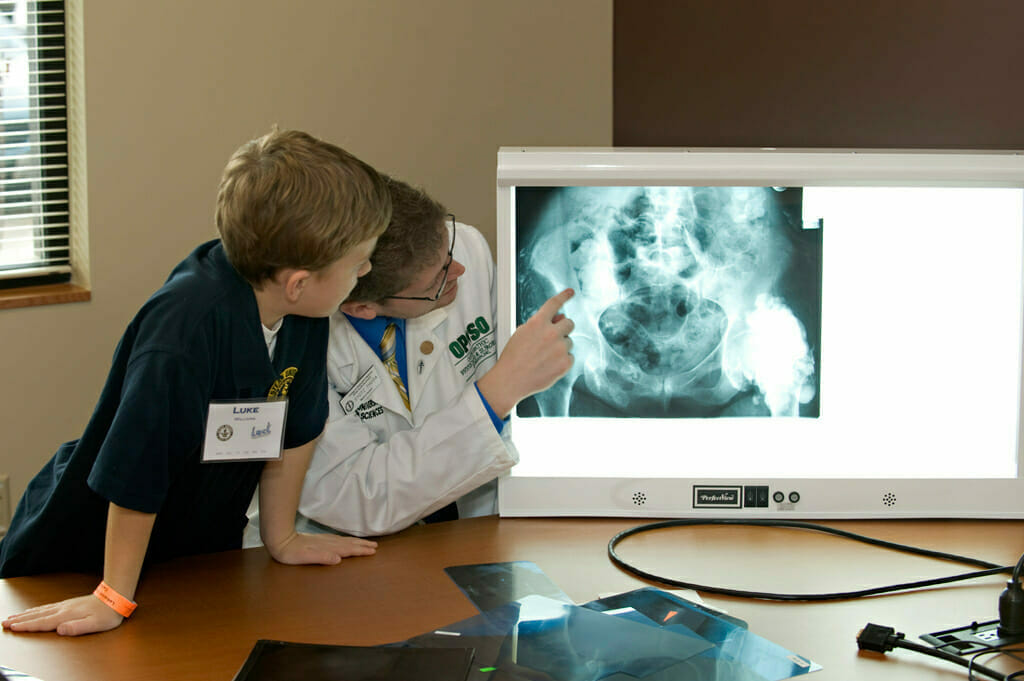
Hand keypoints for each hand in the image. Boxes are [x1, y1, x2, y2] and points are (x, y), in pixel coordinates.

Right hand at [2, 594, 123, 635]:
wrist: (115, 597)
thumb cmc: (107, 614)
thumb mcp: (95, 624)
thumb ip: (77, 628)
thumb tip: (60, 630)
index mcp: (66, 616)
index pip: (43, 623)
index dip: (27, 626)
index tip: (13, 628)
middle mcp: (63, 609)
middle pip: (37, 615)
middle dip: (20, 620)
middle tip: (5, 623)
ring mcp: (65, 605)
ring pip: (40, 610)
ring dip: (25, 614)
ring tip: (12, 617)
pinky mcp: (68, 603)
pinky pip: (47, 607)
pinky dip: (36, 609)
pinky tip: (32, 611)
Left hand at [267, 531, 377, 565]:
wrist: (281, 540)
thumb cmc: (292, 553)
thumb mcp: (305, 557)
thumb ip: (322, 557)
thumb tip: (338, 559)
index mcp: (328, 548)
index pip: (348, 550)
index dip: (361, 551)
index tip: (373, 551)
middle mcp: (329, 543)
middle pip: (350, 544)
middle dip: (363, 545)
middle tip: (375, 547)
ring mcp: (325, 540)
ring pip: (345, 541)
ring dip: (357, 542)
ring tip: (367, 543)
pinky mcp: (320, 540)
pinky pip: (339, 540)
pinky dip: (348, 541)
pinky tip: (348, 541)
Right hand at [478, 288, 575, 417]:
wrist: (511, 380)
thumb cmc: (514, 357)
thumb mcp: (522, 334)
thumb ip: (541, 323)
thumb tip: (562, 317)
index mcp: (537, 323)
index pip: (554, 304)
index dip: (564, 296)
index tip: (571, 292)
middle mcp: (551, 333)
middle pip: (569, 323)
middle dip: (563, 328)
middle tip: (554, 338)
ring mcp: (560, 348)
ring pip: (569, 341)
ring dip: (561, 346)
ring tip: (544, 357)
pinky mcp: (565, 363)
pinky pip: (570, 357)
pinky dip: (562, 361)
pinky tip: (548, 365)